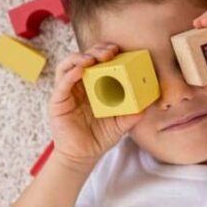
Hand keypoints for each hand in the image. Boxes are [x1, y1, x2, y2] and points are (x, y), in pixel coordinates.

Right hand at [49, 43, 144, 171]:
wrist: (83, 155)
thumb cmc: (100, 136)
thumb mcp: (122, 123)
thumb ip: (133, 114)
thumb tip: (148, 105)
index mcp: (94, 85)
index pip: (98, 61)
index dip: (106, 52)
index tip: (119, 50)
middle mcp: (79, 84)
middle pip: (84, 58)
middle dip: (96, 50)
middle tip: (110, 51)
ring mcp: (67, 91)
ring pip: (69, 65)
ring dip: (81, 57)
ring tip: (94, 58)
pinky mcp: (58, 101)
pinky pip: (62, 83)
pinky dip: (70, 74)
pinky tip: (81, 70)